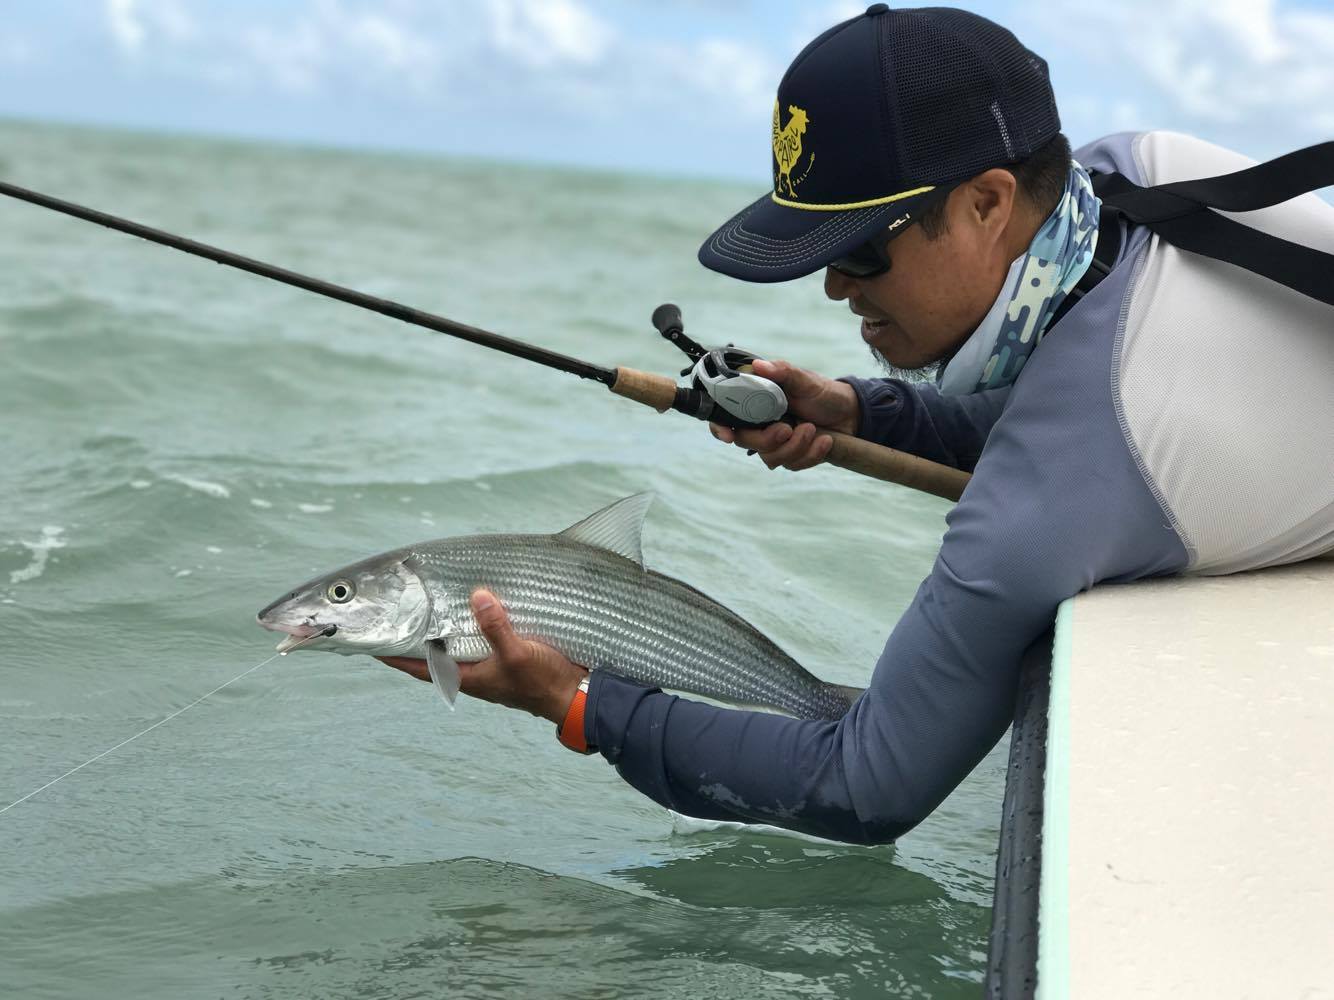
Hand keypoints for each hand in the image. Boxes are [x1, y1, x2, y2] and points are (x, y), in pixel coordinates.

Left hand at [375, 590, 587, 723]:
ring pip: (458, 646)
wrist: (576, 697)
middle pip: (436, 653)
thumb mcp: (518, 653)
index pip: (420, 665)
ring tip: (431, 604)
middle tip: (398, 613)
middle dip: (418, 636)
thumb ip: (496, 627)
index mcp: (467, 676)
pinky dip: (472, 626)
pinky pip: (480, 640)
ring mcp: (490, 667)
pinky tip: (475, 609)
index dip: (395, 654)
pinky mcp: (507, 659)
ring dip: (445, 629)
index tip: (371, 643)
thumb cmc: (543, 683)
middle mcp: (473, 673)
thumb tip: (478, 596)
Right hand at [709, 358, 860, 470]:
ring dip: (795, 447)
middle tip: (788, 428)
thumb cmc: (822, 392)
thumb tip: (758, 365)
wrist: (850, 413)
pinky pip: (792, 465)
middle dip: (767, 440)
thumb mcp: (803, 378)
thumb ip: (781, 372)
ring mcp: (775, 442)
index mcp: (755, 402)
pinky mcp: (791, 456)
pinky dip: (810, 454)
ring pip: (770, 458)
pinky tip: (825, 441)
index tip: (729, 436)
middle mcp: (760, 424)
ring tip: (813, 429)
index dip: (719, 428)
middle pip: (745, 441)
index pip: (724, 416)